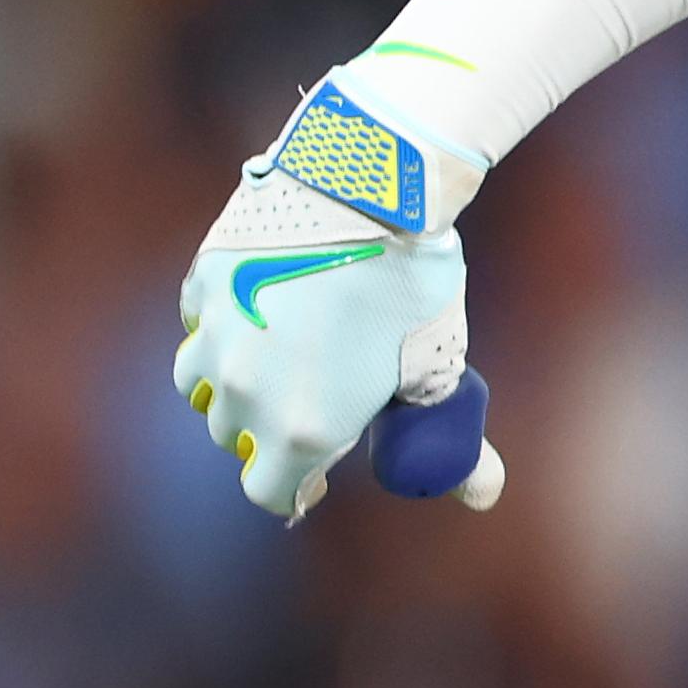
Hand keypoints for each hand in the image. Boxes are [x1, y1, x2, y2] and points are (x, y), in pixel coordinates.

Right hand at [172, 162, 501, 520]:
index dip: (295, 489)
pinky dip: (222, 327)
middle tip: (312, 398)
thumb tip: (486, 496)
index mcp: (299, 430)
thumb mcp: (440, 370)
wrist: (370, 191)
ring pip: (202, 384)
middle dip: (267, 431)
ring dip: (234, 383)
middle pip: (236, 437)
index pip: (270, 492)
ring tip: (281, 358)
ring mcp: (214, 339)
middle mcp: (242, 394)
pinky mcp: (202, 286)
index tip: (316, 474)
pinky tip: (262, 308)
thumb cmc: (414, 286)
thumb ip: (453, 444)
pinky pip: (200, 324)